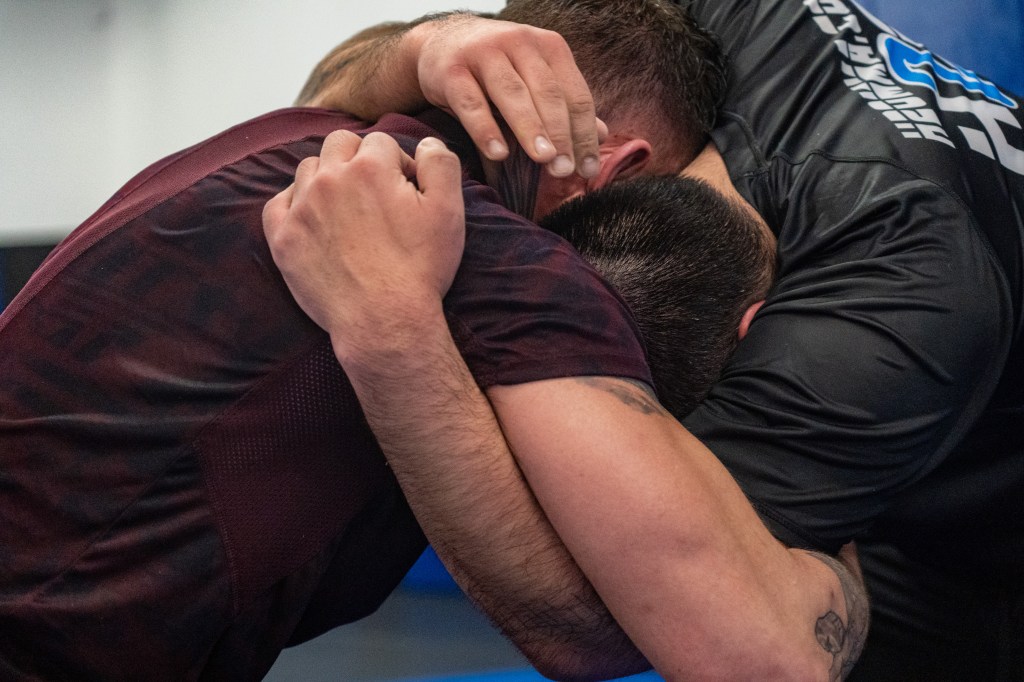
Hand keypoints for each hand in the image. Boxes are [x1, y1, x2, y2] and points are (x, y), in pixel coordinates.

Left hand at [262, 130, 464, 348]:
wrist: (385, 322)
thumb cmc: (421, 269)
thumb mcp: (450, 212)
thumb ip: (441, 164)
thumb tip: (426, 143)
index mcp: (370, 168)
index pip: (382, 142)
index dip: (398, 164)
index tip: (407, 193)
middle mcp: (330, 180)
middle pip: (340, 144)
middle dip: (360, 160)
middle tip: (377, 195)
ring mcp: (301, 209)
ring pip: (309, 169)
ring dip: (328, 179)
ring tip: (349, 210)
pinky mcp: (283, 239)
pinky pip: (278, 203)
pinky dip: (294, 204)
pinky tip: (315, 220)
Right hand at [410, 14, 603, 178]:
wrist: (443, 43)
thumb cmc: (497, 70)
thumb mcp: (534, 80)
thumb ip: (565, 106)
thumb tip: (603, 135)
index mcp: (548, 48)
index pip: (575, 95)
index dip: (584, 134)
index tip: (588, 170)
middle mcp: (520, 44)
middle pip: (547, 94)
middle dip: (560, 134)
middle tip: (565, 170)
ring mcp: (485, 53)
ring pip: (513, 94)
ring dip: (530, 129)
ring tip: (543, 160)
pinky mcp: (452, 70)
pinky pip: (471, 103)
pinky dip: (485, 129)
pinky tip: (499, 154)